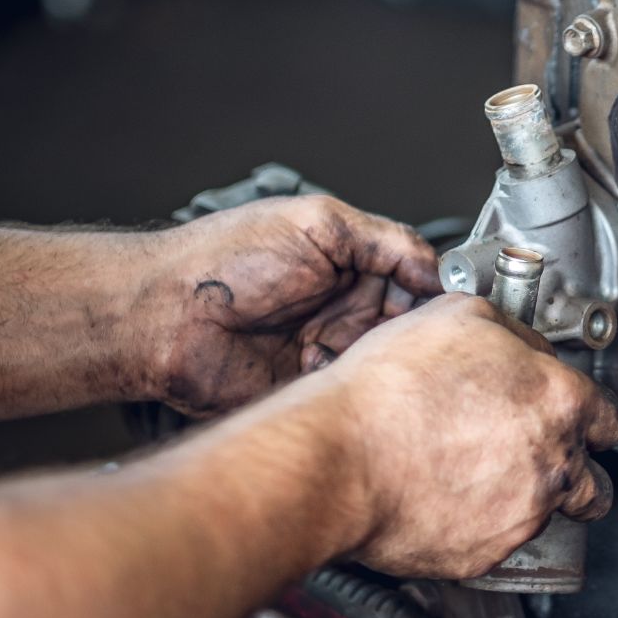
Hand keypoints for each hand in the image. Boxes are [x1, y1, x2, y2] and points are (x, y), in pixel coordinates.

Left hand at [142, 196, 441, 415]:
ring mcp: (326, 349)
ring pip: (385, 364)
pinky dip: (356, 388)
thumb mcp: (318, 224)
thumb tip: (438, 266)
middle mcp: (342, 307)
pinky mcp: (309, 389)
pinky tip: (343, 374)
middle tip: (411, 332)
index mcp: (348, 264)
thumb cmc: (225, 260)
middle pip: (407, 326)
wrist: (166, 317)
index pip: (415, 280)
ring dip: (384, 361)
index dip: (434, 292)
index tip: (451, 303)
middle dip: (413, 331)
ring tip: (367, 350)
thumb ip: (385, 239)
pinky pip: (352, 394)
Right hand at [302, 295, 617, 579]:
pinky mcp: (485, 555)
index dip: (592, 416)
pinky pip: (498, 544)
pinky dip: (479, 526)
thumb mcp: (460, 316)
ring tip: (481, 478)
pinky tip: (446, 499)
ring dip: (527, 498)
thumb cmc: (389, 387)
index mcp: (558, 401)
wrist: (338, 456)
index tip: (578, 418)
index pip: (611, 417)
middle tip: (537, 455)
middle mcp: (553, 464)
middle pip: (593, 480)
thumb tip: (526, 346)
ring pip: (547, 514)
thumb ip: (513, 334)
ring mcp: (522, 515)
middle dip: (574, 470)